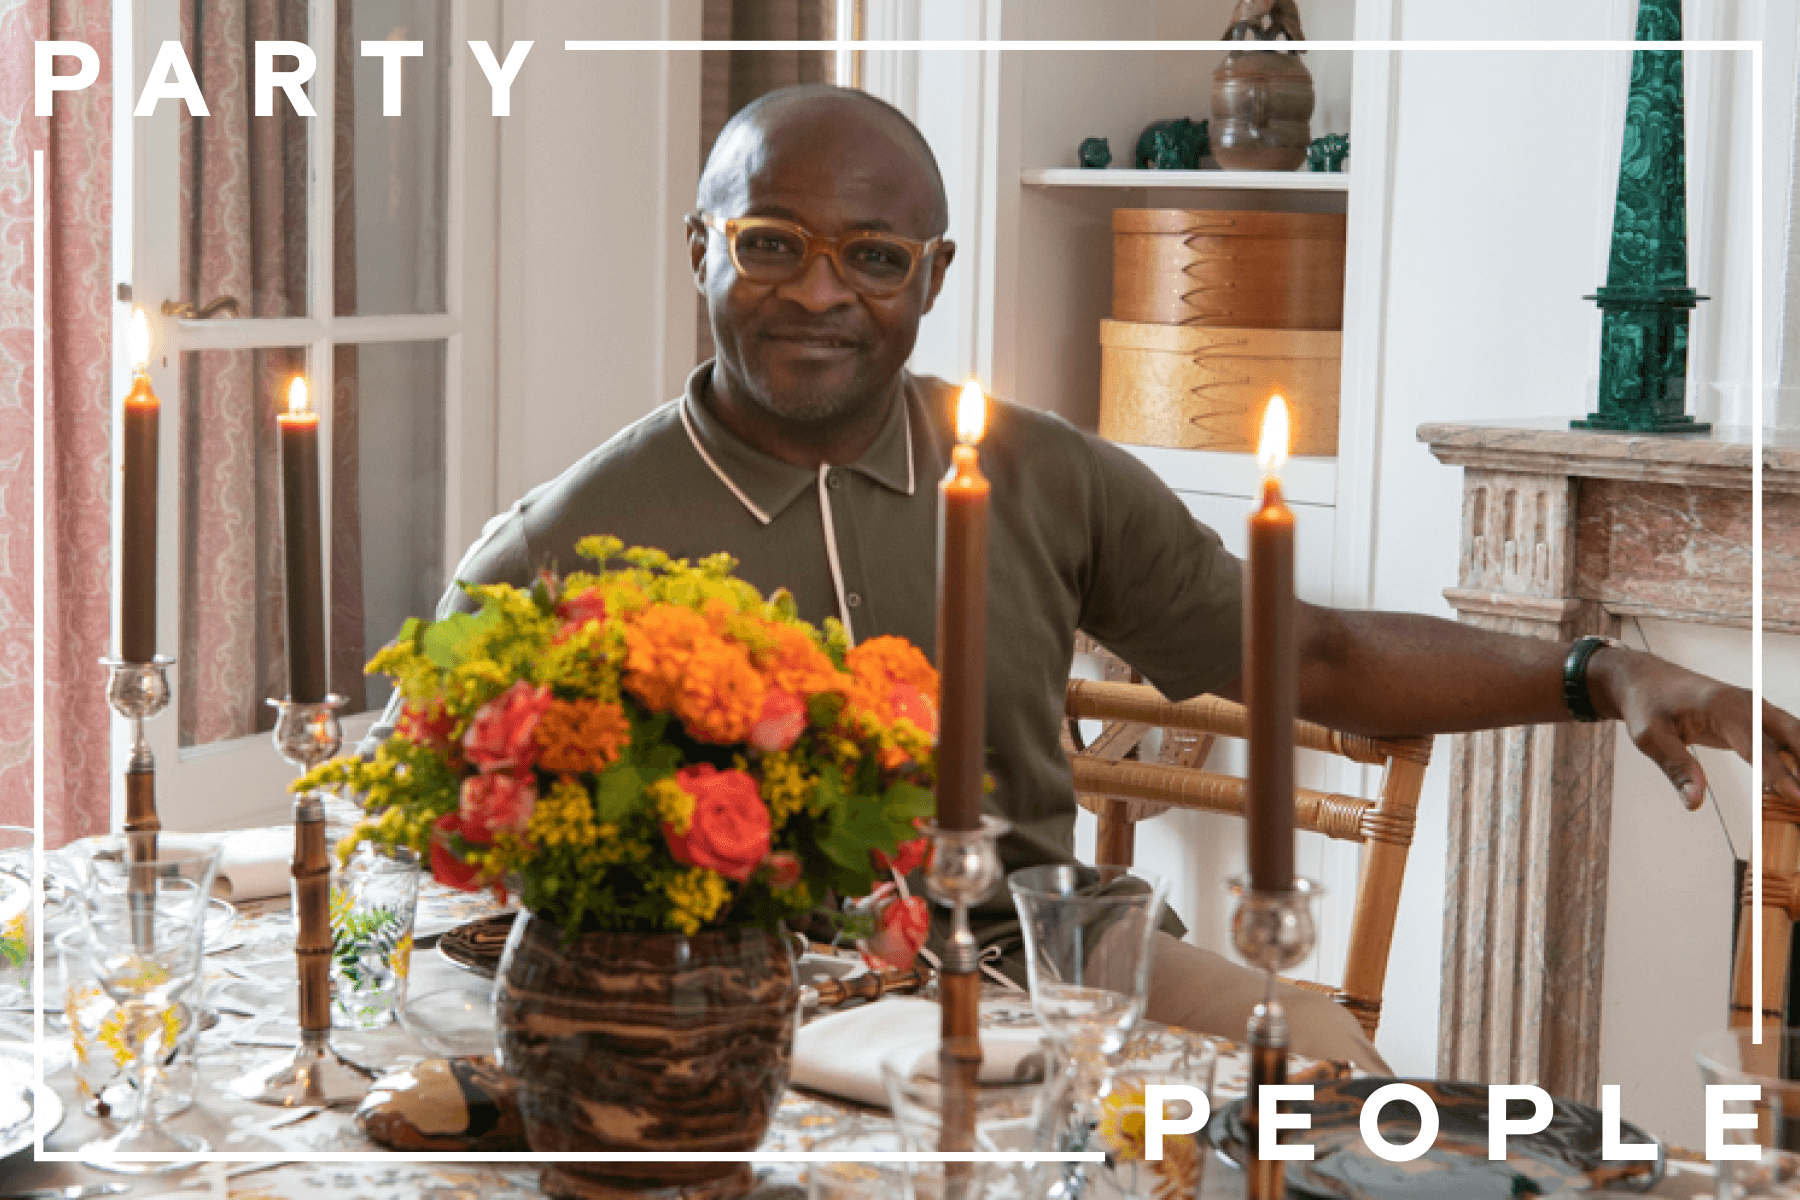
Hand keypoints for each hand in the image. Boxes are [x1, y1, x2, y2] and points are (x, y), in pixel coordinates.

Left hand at [1589, 646, 1799, 809]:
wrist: (1646, 680)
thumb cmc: (1646, 706)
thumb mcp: (1650, 738)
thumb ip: (1677, 768)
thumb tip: (1695, 802)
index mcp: (1721, 705)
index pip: (1756, 744)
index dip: (1777, 772)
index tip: (1796, 797)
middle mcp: (1746, 702)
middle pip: (1790, 735)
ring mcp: (1754, 707)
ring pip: (1794, 734)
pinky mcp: (1755, 716)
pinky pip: (1785, 736)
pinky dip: (1797, 755)